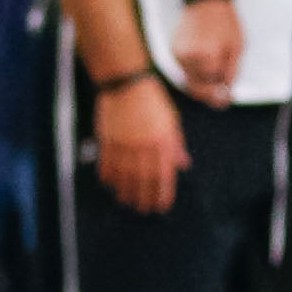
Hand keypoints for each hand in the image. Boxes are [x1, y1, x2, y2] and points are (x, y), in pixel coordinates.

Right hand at [92, 71, 184, 213]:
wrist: (127, 82)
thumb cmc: (153, 100)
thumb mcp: (172, 120)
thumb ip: (176, 144)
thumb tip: (183, 165)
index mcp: (163, 141)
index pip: (164, 176)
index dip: (163, 194)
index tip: (161, 206)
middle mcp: (144, 146)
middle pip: (143, 181)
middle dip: (144, 198)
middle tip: (143, 209)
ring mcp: (125, 144)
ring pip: (124, 177)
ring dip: (125, 192)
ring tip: (127, 201)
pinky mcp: (108, 140)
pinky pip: (107, 165)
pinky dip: (109, 177)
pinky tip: (111, 184)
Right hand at [171, 0, 243, 103]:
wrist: (207, 1)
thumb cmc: (226, 23)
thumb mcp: (237, 47)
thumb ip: (231, 72)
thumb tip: (226, 92)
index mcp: (206, 54)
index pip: (213, 83)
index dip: (221, 90)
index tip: (228, 97)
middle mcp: (188, 55)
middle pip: (196, 86)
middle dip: (209, 94)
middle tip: (222, 98)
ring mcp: (178, 53)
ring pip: (189, 79)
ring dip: (201, 83)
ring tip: (215, 80)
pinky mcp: (174, 50)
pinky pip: (184, 70)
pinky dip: (194, 73)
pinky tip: (205, 68)